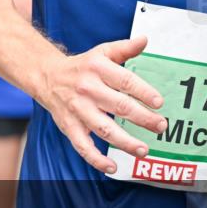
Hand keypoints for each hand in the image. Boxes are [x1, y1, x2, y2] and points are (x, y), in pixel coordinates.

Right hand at [38, 36, 166, 173]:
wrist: (46, 76)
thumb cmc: (81, 66)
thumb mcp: (101, 53)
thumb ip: (124, 49)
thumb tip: (145, 40)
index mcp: (96, 69)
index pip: (124, 80)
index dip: (143, 91)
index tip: (159, 102)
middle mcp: (87, 89)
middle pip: (118, 105)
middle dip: (142, 118)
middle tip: (161, 126)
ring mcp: (77, 109)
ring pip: (103, 128)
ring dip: (125, 141)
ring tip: (144, 150)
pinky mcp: (69, 126)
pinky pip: (82, 145)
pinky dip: (96, 159)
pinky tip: (112, 167)